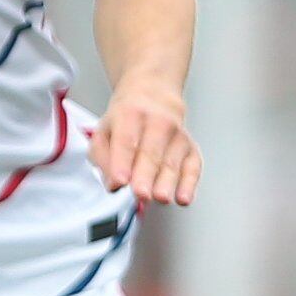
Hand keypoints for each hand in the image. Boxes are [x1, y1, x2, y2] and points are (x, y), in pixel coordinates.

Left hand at [89, 75, 200, 206]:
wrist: (154, 97)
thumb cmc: (126, 119)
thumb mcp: (103, 131)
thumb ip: (102, 158)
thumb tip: (113, 184)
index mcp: (130, 115)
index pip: (126, 141)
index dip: (122, 163)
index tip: (120, 181)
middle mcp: (157, 122)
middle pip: (151, 152)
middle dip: (146, 175)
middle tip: (141, 193)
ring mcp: (177, 135)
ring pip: (172, 161)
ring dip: (167, 182)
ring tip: (160, 198)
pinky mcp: (191, 148)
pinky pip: (193, 167)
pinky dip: (189, 183)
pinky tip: (183, 197)